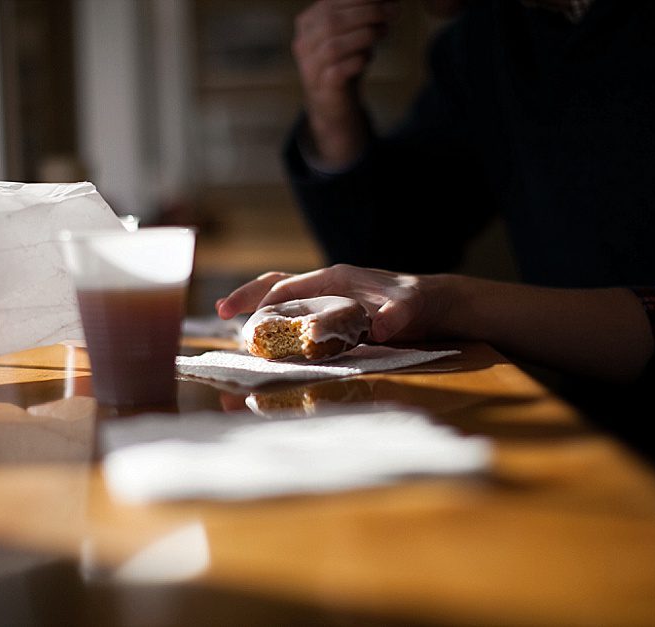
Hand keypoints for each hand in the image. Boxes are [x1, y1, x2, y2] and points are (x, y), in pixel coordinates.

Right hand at [216, 264, 452, 343]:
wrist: (434, 302)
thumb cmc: (419, 302)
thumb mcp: (410, 308)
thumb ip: (397, 314)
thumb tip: (384, 327)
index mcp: (335, 278)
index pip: (289, 288)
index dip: (266, 306)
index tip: (248, 326)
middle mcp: (325, 284)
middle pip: (276, 284)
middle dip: (246, 297)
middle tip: (220, 312)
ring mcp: (326, 296)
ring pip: (281, 295)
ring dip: (255, 304)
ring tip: (227, 316)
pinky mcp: (331, 309)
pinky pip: (294, 309)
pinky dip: (274, 316)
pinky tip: (263, 331)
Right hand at [293, 0, 400, 164]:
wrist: (333, 100)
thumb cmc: (345, 59)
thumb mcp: (353, 31)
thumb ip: (364, 13)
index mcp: (307, 23)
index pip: (332, 3)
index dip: (361, 0)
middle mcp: (304, 44)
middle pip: (332, 22)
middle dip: (367, 13)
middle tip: (392, 12)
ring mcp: (310, 68)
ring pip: (334, 47)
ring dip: (364, 36)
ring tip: (384, 32)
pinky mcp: (322, 88)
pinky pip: (338, 72)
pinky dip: (357, 61)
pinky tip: (368, 57)